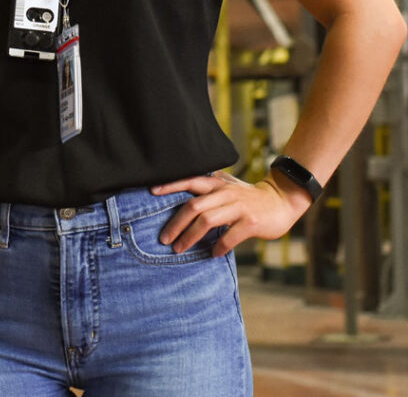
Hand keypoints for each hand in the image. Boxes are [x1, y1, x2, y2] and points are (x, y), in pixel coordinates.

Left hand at [151, 170, 311, 256]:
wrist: (281, 200)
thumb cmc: (249, 197)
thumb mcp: (228, 186)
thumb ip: (208, 190)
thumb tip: (182, 200)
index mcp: (218, 184)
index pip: (190, 181)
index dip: (170, 185)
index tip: (152, 192)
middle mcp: (225, 193)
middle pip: (193, 206)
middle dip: (176, 224)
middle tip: (164, 238)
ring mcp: (238, 207)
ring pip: (207, 220)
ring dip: (190, 236)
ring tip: (180, 249)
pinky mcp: (251, 222)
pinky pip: (229, 236)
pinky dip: (218, 246)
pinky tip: (212, 253)